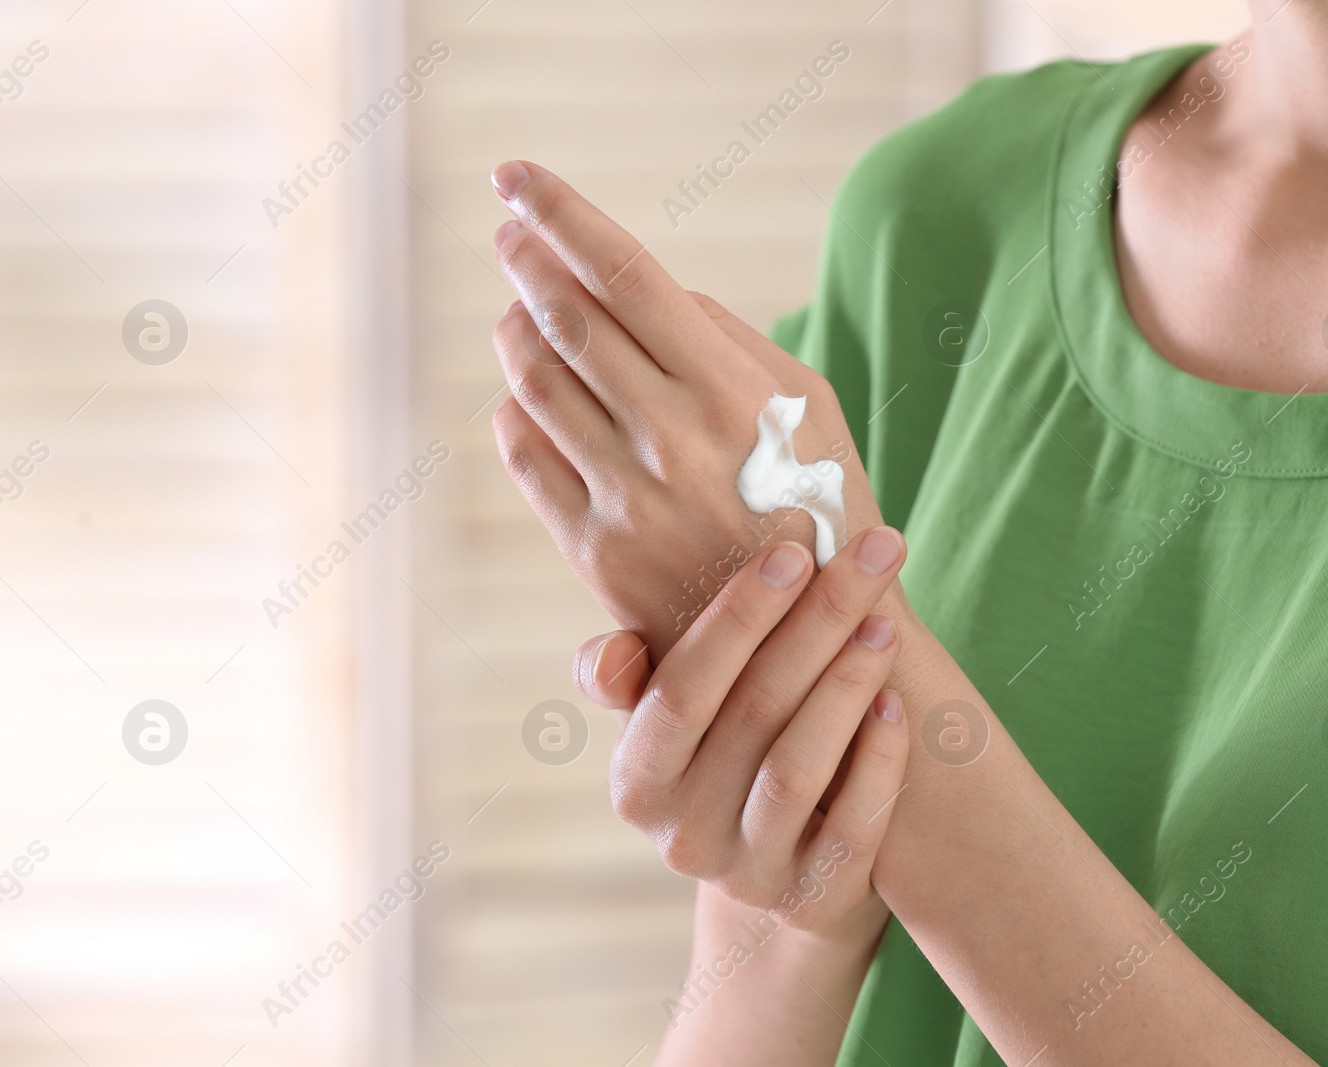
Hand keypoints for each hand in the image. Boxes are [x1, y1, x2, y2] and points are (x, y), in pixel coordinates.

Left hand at [489, 160, 884, 659]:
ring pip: (535, 382)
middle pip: (567, 319)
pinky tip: (530, 394)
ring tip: (521, 311)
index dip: (561, 213)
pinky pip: (525, 454)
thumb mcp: (810, 405)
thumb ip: (730, 337)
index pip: (625, 272)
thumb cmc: (817, 502)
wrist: (809, 645)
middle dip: (527, 262)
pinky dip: (517, 408)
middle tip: (510, 234)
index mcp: (732, 390)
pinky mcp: (593, 549)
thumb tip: (645, 291)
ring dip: (516, 329)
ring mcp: (626, 498)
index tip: (515, 175)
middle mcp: (673, 439)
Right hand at [572, 525, 910, 931]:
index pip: (681, 690)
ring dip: (847, 685)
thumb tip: (612, 656)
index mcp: (637, 780)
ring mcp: (750, 875)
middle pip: (754, 713)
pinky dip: (878, 760)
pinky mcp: (815, 901)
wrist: (781, 867)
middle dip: (818, 622)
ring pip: (798, 770)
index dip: (738, 619)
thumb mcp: (670, 720)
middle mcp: (683, 836)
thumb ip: (633, 673)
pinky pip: (852, 827)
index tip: (795, 552)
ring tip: (885, 624)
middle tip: (871, 555)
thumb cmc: (724, 754)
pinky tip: (899, 704)